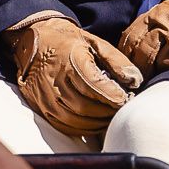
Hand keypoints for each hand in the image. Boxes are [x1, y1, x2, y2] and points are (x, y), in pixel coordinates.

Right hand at [7, 13, 141, 137]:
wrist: (33, 40)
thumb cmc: (69, 42)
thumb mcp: (95, 43)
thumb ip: (116, 61)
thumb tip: (135, 81)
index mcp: (69, 58)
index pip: (93, 84)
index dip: (112, 96)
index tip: (126, 99)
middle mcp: (53, 78)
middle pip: (84, 106)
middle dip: (106, 112)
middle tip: (120, 110)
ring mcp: (43, 94)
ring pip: (73, 119)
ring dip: (96, 123)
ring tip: (109, 117)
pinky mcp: (39, 105)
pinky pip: (62, 125)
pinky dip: (81, 128)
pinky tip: (93, 123)